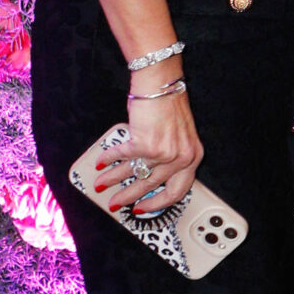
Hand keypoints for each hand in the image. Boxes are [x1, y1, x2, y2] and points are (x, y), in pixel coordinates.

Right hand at [96, 85, 203, 218]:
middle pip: (152, 186)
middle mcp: (181, 157)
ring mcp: (163, 152)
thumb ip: (170, 157)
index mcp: (193, 157)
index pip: (178, 191)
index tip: (143, 208)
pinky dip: (108, 159)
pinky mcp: (145, 144)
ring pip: (133, 173)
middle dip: (130, 197)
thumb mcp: (179, 137)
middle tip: (116, 204)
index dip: (158, 203)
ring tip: (101, 185)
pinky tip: (101, 162)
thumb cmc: (169, 105)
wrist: (160, 84)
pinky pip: (121, 156)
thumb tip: (145, 175)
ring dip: (113, 180)